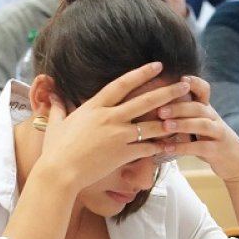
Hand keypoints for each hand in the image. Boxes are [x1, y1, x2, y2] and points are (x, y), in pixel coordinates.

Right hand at [36, 62, 187, 190]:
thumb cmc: (55, 149)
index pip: (123, 84)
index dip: (142, 73)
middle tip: (185, 84)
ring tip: (187, 114)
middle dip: (167, 91)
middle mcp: (110, 117)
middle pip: (145, 101)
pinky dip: (160, 146)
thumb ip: (58, 106)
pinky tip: (172, 143)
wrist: (59, 173)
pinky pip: (148, 148)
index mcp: (95, 106)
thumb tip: (52, 92)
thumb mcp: (56, 123)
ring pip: (151, 124)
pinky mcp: (123, 154)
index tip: (158, 65)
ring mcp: (118, 136)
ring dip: (170, 119)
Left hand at [153, 75, 238, 182]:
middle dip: (179, 107)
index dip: (195, 82)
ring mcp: (218, 134)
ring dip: (182, 124)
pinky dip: (183, 147)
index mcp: (207, 109)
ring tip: (165, 126)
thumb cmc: (210, 140)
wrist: (236, 161)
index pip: (204, 90)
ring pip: (202, 125)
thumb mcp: (200, 124)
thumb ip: (185, 114)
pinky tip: (168, 148)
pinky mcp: (218, 151)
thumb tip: (155, 104)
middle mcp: (214, 118)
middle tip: (160, 110)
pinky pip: (201, 147)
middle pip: (199, 108)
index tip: (180, 78)